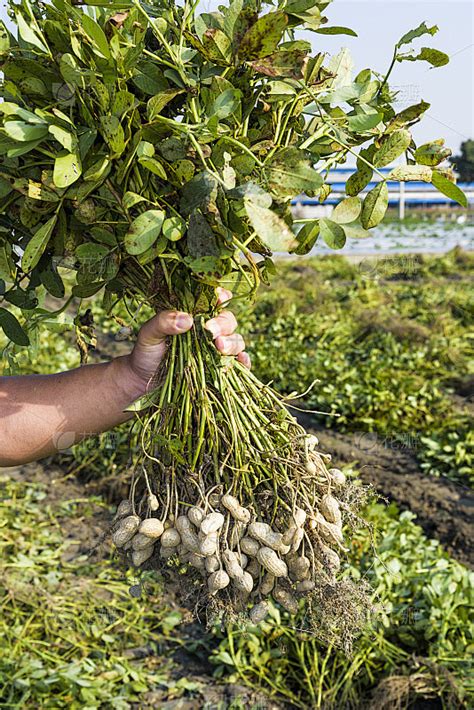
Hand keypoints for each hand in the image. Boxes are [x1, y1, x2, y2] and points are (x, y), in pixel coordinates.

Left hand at [125, 288, 249, 387]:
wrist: (144, 380)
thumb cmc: (146, 352)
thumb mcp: (149, 334)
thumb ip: (163, 322)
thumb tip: (188, 319)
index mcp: (195, 315)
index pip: (214, 301)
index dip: (221, 297)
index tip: (218, 299)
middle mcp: (209, 330)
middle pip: (228, 320)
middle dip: (223, 325)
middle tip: (211, 332)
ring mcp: (216, 350)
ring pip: (237, 340)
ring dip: (233, 342)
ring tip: (219, 347)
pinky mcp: (220, 369)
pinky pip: (240, 364)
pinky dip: (245, 361)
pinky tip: (241, 360)